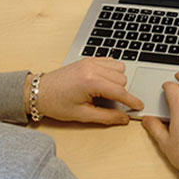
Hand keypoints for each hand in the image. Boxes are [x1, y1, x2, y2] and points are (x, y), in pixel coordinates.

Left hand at [28, 58, 143, 124]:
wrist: (39, 92)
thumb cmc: (56, 103)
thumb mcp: (82, 115)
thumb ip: (107, 117)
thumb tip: (123, 118)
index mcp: (91, 82)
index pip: (120, 91)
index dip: (131, 101)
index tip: (138, 106)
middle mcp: (92, 68)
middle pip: (122, 79)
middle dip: (121, 92)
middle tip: (113, 104)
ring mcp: (90, 62)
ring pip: (119, 68)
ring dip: (118, 80)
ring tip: (107, 92)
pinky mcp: (88, 60)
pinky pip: (110, 61)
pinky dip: (112, 71)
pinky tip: (104, 81)